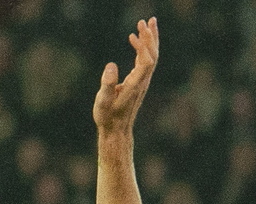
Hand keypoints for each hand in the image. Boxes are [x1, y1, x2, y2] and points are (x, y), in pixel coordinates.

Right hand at [92, 17, 158, 135]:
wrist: (116, 131)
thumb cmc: (107, 117)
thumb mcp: (102, 101)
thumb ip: (107, 84)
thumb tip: (111, 65)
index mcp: (135, 85)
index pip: (147, 61)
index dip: (145, 45)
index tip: (138, 30)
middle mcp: (142, 82)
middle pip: (153, 56)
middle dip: (151, 37)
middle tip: (146, 20)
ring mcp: (141, 82)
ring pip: (151, 57)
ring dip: (150, 40)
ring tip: (146, 23)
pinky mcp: (138, 82)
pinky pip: (144, 61)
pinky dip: (142, 48)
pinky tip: (134, 39)